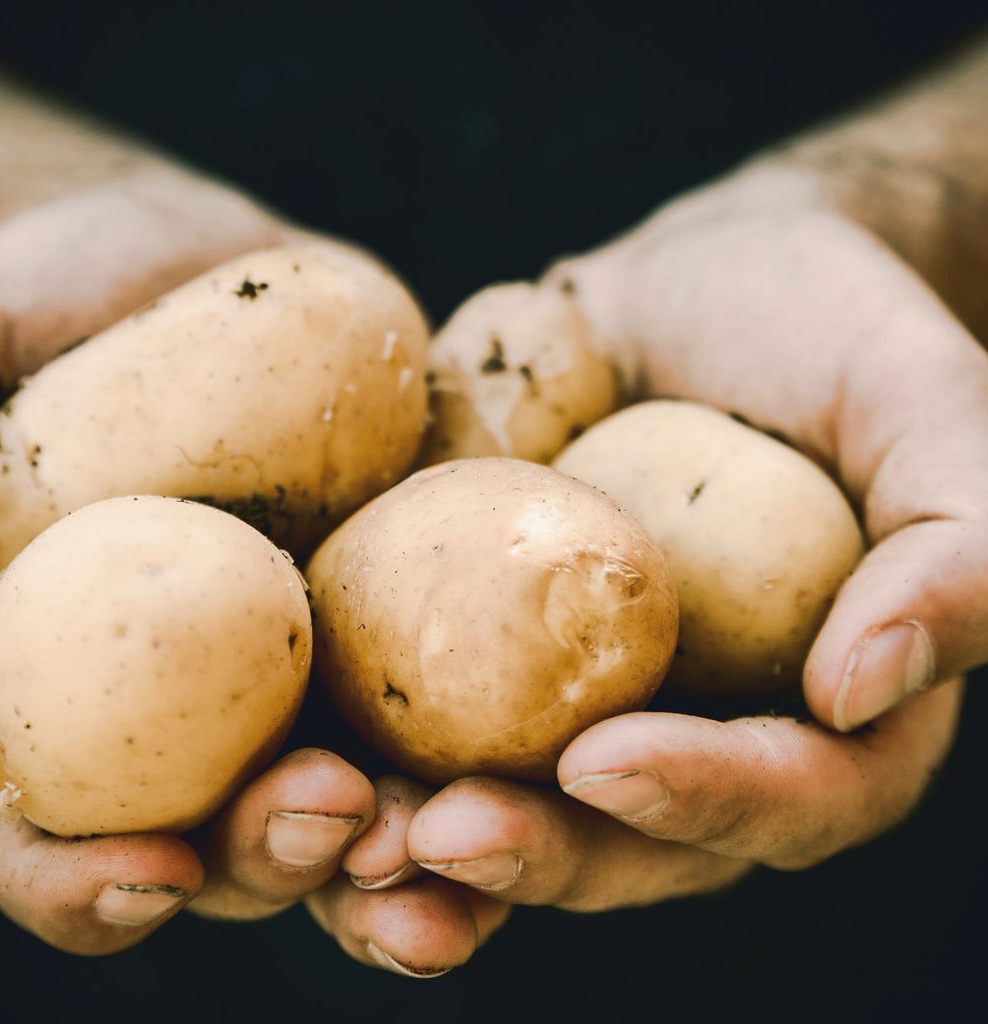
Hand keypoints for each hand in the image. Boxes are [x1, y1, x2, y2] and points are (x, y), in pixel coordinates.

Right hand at [0, 164, 504, 968]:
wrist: (175, 268)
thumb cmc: (42, 292)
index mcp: (44, 680)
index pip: (32, 822)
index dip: (67, 872)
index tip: (141, 870)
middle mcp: (173, 706)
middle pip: (212, 838)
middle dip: (268, 856)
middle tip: (332, 818)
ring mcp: (289, 670)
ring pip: (341, 802)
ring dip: (397, 842)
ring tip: (449, 829)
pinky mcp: (393, 616)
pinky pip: (446, 705)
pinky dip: (491, 748)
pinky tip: (549, 757)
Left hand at [338, 154, 984, 942]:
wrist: (701, 287)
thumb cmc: (832, 337)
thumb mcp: (931, 410)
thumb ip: (957, 544)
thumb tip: (867, 683)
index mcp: (818, 712)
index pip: (784, 799)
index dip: (704, 801)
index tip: (610, 762)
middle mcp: (693, 730)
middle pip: (624, 843)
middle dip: (536, 854)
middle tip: (442, 838)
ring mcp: (576, 698)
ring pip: (507, 814)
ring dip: (418, 853)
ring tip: (340, 841)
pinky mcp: (478, 647)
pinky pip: (415, 726)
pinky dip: (353, 759)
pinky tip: (286, 763)